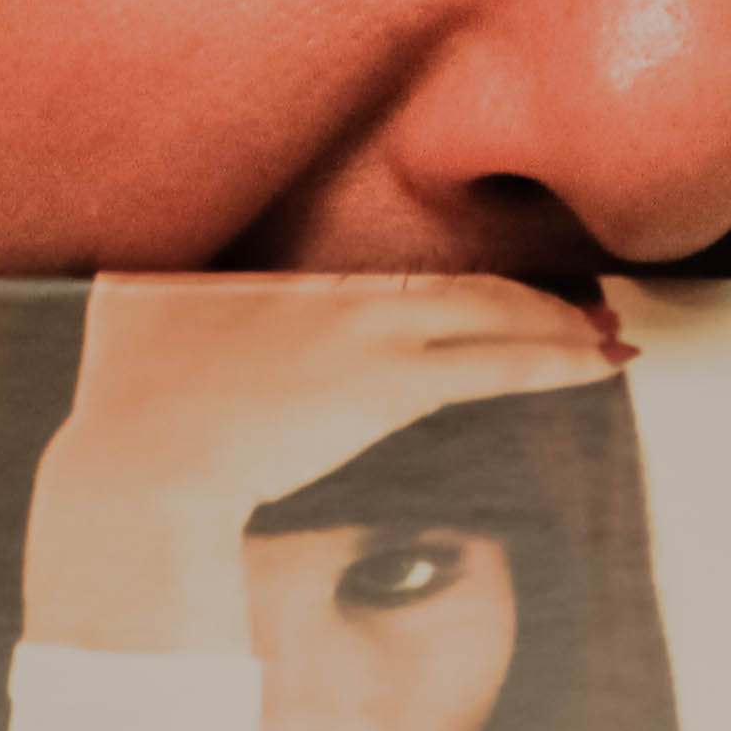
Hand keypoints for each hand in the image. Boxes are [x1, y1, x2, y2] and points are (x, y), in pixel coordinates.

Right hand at [24, 276, 625, 655]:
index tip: (497, 296)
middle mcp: (335, 288)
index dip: (459, 283)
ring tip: (608, 337)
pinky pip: (499, 364)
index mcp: (282, 275)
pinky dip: (560, 360)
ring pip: (494, 311)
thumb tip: (122, 287)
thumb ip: (150, 303)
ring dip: (562, 325)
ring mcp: (367, 329)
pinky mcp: (391, 382)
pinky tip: (598, 365)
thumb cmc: (129, 410)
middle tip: (585, 308)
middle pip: (459, 279)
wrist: (145, 457)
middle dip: (534, 297)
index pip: (396, 272)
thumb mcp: (129, 325)